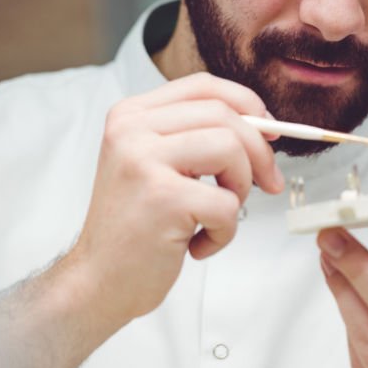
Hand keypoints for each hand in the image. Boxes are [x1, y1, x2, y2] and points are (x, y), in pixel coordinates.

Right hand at [70, 72, 284, 324]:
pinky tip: (197, 245)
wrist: (97, 281)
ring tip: (217, 215)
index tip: (270, 133)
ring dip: (240, 189)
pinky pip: (226, 204)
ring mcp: (144, 161)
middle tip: (268, 184)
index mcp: (131, 115)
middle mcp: (131, 130)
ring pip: (232, 150)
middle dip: (259, 153)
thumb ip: (196, 137)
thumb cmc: (136, 227)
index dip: (247, 104)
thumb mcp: (158, 165)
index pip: (204, 86)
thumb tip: (264, 127)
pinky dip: (224, 232)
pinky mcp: (162, 197)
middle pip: (225, 116)